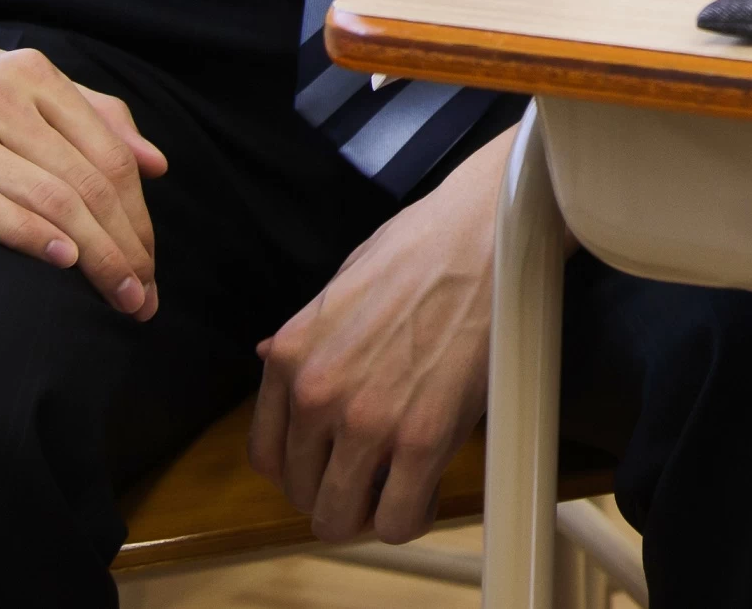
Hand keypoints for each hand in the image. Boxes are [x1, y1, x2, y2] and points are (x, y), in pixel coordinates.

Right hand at [0, 44, 167, 317]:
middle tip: (143, 300)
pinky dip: (30, 234)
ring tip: (118, 298)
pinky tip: (62, 261)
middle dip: (125, 246)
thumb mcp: (9, 87)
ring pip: (47, 197)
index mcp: (30, 74)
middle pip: (86, 181)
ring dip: (94, 255)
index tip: (151, 267)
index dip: (139, 216)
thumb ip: (88, 115)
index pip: (109, 155)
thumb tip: (159, 162)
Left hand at [252, 130, 508, 543]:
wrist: (484, 234)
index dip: (299, 471)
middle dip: (334, 495)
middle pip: (303, 493)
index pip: (266, 455)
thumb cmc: (420, 248)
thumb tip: (269, 359)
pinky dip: (410, 517)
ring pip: (342, 517)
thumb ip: (304, 337)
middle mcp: (317, 396)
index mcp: (290, 358)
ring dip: (368, 513)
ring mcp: (368, 422)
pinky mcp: (423, 438)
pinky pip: (398, 517)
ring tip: (397, 493)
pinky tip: (426, 494)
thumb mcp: (338, 285)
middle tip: (369, 482)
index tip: (327, 467)